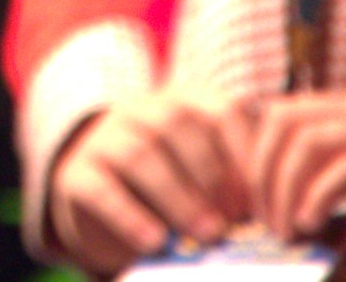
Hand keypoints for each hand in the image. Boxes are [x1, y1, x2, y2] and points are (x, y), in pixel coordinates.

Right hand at [43, 84, 252, 267]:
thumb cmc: (170, 187)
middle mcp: (142, 110)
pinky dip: (130, 216)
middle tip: (235, 222)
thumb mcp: (203, 175)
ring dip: (179, 197)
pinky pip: (100, 189)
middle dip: (213, 176)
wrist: (98, 197)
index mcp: (184, 101)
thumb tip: (270, 214)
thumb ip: (233, 183)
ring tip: (206, 235)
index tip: (263, 200)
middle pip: (180, 126)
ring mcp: (104, 138)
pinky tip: (154, 243)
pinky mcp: (75, 173)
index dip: (247, 154)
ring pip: (141, 153)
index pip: (222, 110)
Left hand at [237, 89, 345, 274]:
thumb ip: (335, 215)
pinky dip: (317, 196)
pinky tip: (308, 228)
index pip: (285, 113)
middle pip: (285, 116)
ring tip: (283, 230)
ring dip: (282, 185)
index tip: (250, 207)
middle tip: (261, 222)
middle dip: (259, 170)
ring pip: (310, 137)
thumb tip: (282, 231)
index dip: (256, 158)